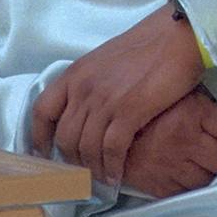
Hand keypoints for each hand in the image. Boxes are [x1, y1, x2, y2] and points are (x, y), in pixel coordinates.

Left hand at [31, 0, 205, 183]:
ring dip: (93, 169)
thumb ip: (90, 83)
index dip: (39, 137)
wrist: (177, 36)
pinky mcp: (129, 111)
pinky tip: (117, 176)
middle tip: (82, 174)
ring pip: (86, 147)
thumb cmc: (147, 44)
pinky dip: (112, 167)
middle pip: (64, 136)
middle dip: (71, 161)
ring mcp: (104, 100)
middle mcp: (83, 88)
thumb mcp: (105, 59)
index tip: (44, 154)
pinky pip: (112, 149)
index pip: (42, 111)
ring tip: (102, 180)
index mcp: (74, 73)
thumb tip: (89, 110)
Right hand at [122, 88, 216, 197]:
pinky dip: (195, 186)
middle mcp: (185, 141)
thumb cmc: (146, 104)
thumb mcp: (178, 91)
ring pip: (212, 179)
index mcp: (193, 113)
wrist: (103, 125)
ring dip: (216, 173)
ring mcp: (173, 166)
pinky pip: (189, 192)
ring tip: (213, 164)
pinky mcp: (159, 185)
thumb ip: (204, 101)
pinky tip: (194, 175)